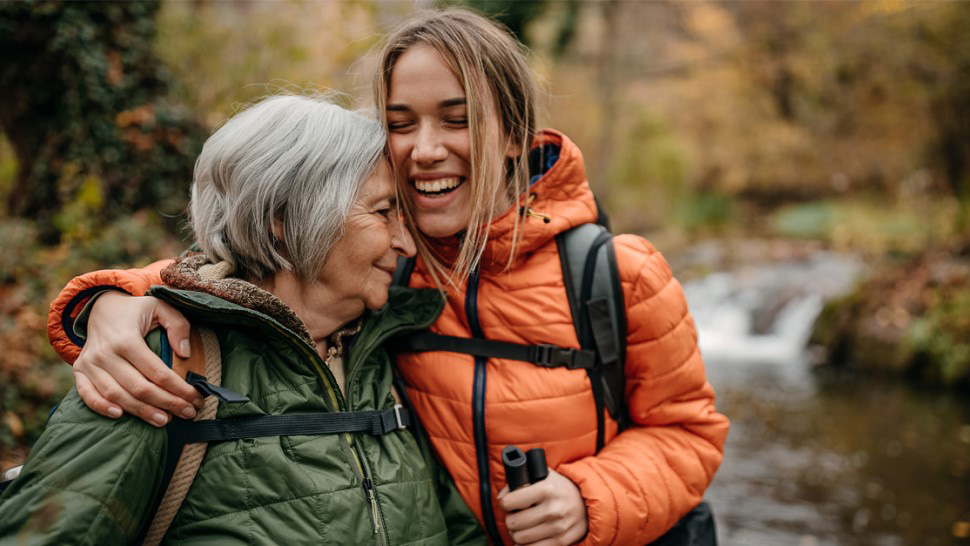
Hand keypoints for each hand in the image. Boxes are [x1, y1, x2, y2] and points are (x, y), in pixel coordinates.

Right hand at [73, 291, 203, 426]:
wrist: (101, 307)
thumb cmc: (136, 310)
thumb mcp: (161, 306)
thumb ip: (177, 325)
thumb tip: (185, 354)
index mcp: (127, 338)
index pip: (157, 372)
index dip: (179, 389)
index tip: (196, 398)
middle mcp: (105, 353)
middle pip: (139, 388)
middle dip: (167, 403)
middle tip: (188, 413)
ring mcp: (89, 363)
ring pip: (116, 395)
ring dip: (141, 411)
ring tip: (164, 420)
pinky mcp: (79, 370)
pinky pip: (86, 394)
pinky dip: (101, 407)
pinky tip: (120, 416)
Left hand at [498, 469, 588, 545]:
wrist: (587, 503)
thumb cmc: (559, 489)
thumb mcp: (544, 476)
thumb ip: (521, 481)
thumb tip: (502, 497)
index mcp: (546, 489)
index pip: (509, 502)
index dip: (504, 503)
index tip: (508, 503)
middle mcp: (552, 509)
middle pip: (512, 523)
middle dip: (510, 520)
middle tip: (515, 516)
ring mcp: (557, 527)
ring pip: (519, 538)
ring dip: (516, 534)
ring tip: (522, 527)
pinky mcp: (560, 542)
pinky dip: (525, 545)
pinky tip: (528, 538)